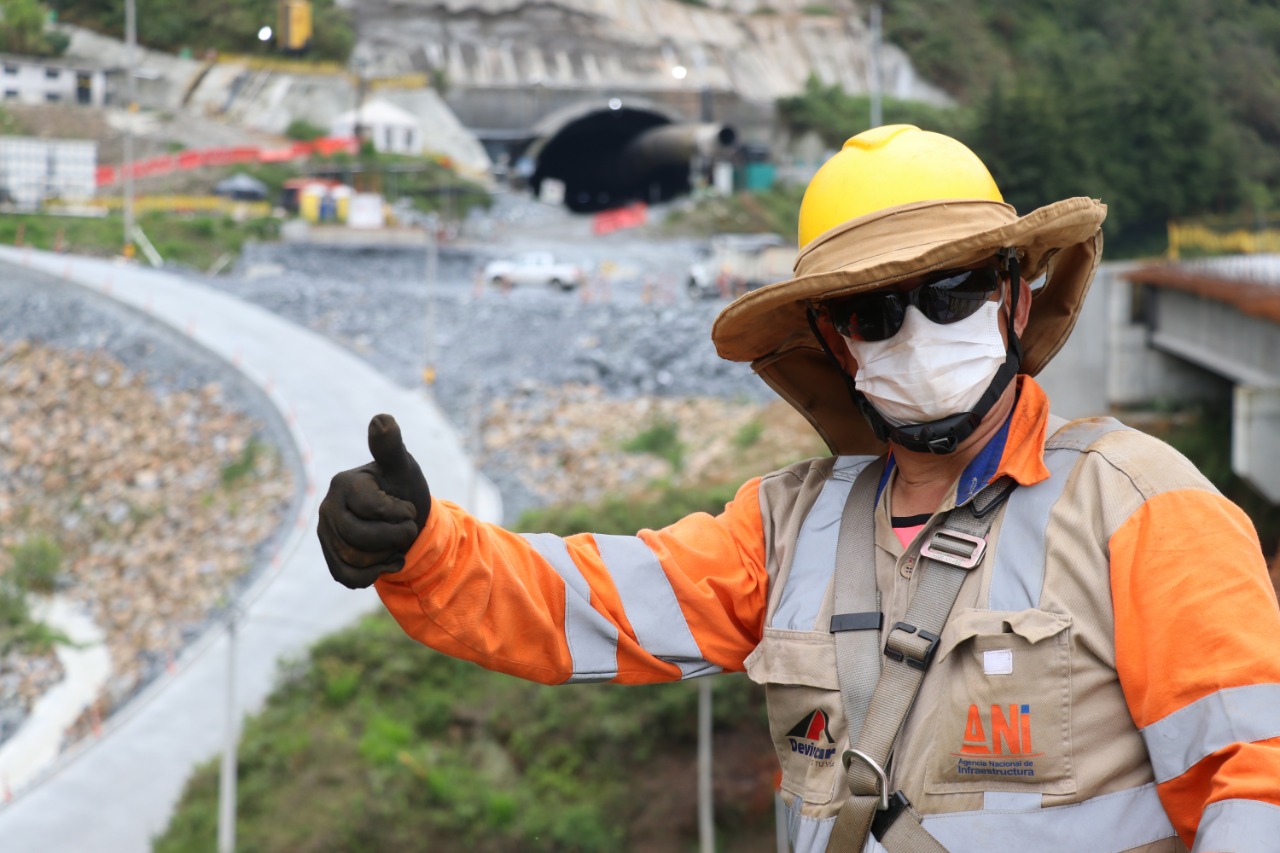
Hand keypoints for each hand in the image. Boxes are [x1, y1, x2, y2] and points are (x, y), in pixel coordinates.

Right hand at [318, 414, 431, 588]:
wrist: (404, 521)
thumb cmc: (404, 489)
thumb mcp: (404, 468)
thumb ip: (392, 447)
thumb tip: (381, 419)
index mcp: (343, 483)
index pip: (370, 508)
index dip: (398, 514)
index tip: (410, 509)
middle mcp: (327, 506)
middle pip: (358, 537)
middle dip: (394, 538)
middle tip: (409, 529)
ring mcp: (325, 533)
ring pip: (353, 560)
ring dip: (385, 556)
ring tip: (397, 543)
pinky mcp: (330, 555)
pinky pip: (347, 577)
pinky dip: (374, 574)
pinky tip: (389, 560)